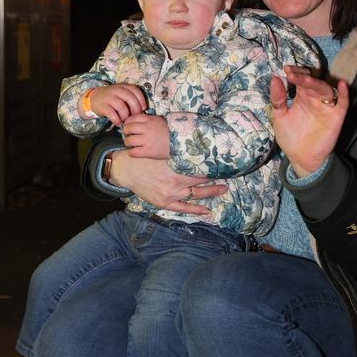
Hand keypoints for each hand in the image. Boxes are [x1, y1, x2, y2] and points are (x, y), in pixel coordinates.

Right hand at [88, 84, 145, 126]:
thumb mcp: (122, 95)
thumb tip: (141, 111)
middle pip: (129, 97)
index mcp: (123, 86)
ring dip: (125, 115)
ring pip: (121, 106)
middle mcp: (116, 90)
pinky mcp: (102, 105)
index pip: (135, 90)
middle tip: (135, 117)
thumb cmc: (112, 99)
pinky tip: (118, 123)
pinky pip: (111, 113)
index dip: (141, 100)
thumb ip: (131, 100)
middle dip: (135, 109)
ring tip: (125, 120)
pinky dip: (116, 119)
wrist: (94, 99)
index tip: (143, 108)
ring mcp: (108, 97)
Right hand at [108, 150, 226, 214]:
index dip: (213, 164)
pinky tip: (206, 210)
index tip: (224, 162)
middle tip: (230, 173)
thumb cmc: (145, 157)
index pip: (200, 165)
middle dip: (216, 176)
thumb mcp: (161, 151)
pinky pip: (184, 208)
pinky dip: (196, 209)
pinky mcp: (165, 202)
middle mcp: (176, 179)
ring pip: (197, 193)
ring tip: (224, 188)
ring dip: (212, 191)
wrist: (127, 169)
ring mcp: (172, 192)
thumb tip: (194, 146)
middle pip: (202, 179)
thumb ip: (177, 151)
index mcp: (176, 164)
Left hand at [123, 114, 169, 158]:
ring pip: (128, 141)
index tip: (129, 127)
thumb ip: (147, 120)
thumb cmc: (169, 132)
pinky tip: (135, 151)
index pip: (131, 118)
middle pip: (127, 128)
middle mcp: (147, 129)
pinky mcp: (148, 151)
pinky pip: (133, 152)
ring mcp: (147, 140)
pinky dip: (131, 152)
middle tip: (129, 136)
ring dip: (128, 143)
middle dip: (126, 132)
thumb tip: (132, 122)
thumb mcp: (158, 121)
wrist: (180, 142)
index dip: (128, 123)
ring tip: (132, 145)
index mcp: (149, 120)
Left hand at [270, 66, 348, 175]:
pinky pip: (343, 103)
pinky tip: (342, 85)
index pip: (300, 79)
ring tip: (306, 80)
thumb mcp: (279, 117)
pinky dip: (344, 94)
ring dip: (316, 84)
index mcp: (301, 97)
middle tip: (292, 74)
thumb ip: (277, 99)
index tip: (286, 70)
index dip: (294, 73)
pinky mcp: (336, 117)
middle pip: (312, 82)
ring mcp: (326, 107)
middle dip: (303, 77)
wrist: (301, 158)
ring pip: (325, 90)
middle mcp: (314, 99)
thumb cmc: (290, 137)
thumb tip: (274, 78)